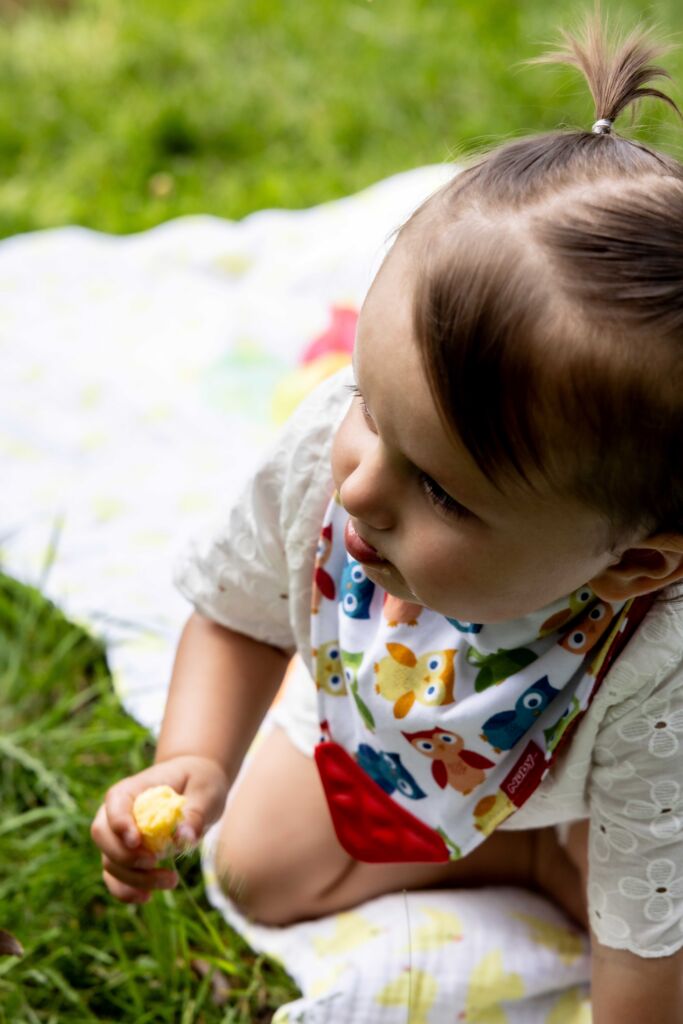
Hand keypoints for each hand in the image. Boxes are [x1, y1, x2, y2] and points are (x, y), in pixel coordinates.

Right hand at [91, 755, 229, 902]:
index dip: (119, 822)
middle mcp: (119, 812)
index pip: (115, 802)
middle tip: (156, 862)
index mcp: (134, 788)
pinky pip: (115, 878)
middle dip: (126, 856)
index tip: (136, 841)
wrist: (197, 786)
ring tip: (171, 880)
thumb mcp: (206, 791)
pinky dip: (126, 891)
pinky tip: (147, 897)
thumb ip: (195, 813)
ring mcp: (119, 836)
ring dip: (134, 878)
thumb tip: (183, 839)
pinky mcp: (127, 857)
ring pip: (109, 861)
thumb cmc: (199, 781)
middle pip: (102, 835)